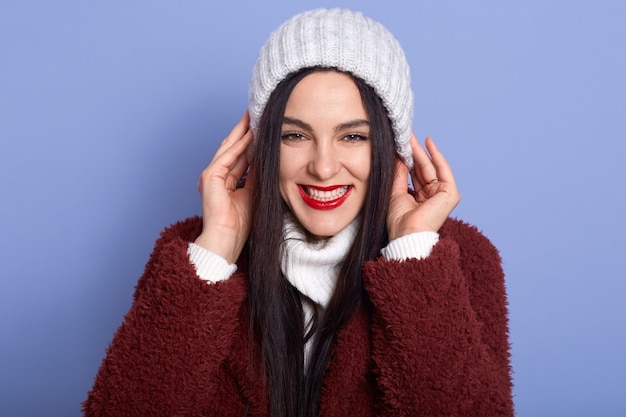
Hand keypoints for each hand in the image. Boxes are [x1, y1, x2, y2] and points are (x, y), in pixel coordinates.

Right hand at [194, 111, 252, 262]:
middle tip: (254, 113)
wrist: (227, 239)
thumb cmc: (240, 224)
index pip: (239, 155)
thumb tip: (268, 159)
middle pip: (232, 147)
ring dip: (241, 132)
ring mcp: (211, 175)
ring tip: (252, 117)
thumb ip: (257, 175)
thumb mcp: (254, 192)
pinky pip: (227, 156)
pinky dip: (238, 145)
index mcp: (225, 180)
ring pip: (229, 148)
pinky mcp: (210, 177)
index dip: (249, 140)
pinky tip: (249, 134)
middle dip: (243, 130)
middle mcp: (216, 175)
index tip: (259, 126)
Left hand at [387, 133, 459, 240]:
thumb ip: (399, 174)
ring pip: (431, 166)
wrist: (406, 235)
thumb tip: (398, 156)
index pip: (415, 173)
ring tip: (410, 135)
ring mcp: (442, 195)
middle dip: (414, 150)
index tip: (400, 144)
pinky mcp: (450, 194)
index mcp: (420, 198)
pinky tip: (428, 143)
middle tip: (405, 134)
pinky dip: (436, 156)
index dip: (407, 158)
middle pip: (423, 168)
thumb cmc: (399, 222)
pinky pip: (443, 170)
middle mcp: (432, 196)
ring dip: (421, 150)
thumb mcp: (396, 192)